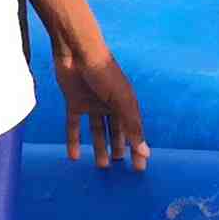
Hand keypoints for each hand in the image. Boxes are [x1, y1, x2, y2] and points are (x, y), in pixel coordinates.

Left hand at [50, 36, 149, 168]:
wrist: (76, 51)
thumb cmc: (103, 72)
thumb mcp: (121, 100)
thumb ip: (131, 126)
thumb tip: (144, 151)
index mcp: (125, 102)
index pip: (134, 130)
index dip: (137, 148)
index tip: (139, 168)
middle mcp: (110, 104)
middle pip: (116, 131)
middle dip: (119, 149)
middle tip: (119, 168)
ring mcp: (92, 103)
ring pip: (97, 130)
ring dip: (99, 147)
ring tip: (101, 166)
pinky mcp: (74, 102)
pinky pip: (74, 125)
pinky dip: (74, 140)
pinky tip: (74, 157)